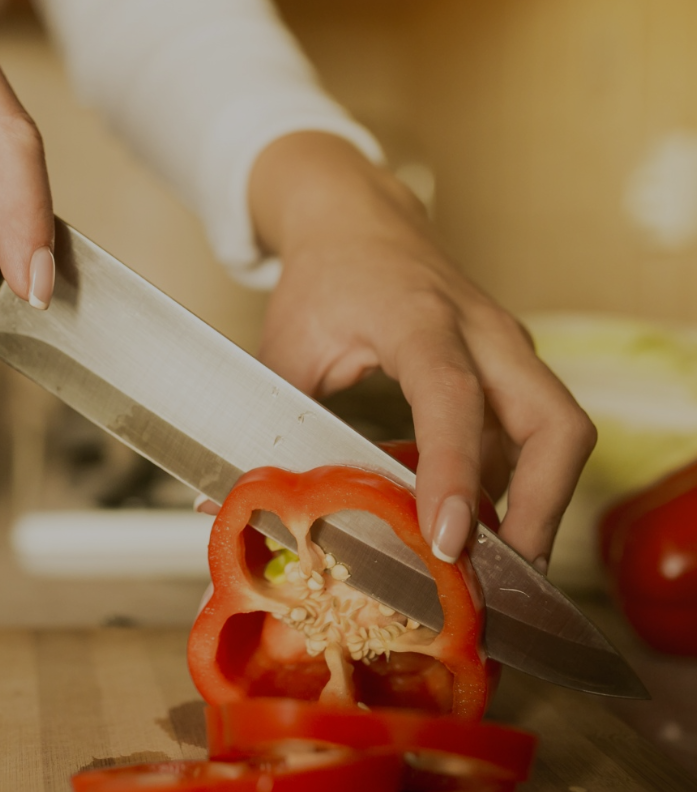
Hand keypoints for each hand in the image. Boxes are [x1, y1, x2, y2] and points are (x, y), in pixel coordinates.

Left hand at [249, 131, 595, 572]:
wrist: (359, 218)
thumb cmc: (323, 277)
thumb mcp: (286, 346)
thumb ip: (270, 424)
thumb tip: (230, 504)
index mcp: (417, 317)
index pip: (453, 396)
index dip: (455, 470)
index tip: (448, 540)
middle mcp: (481, 329)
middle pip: (554, 422)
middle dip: (542, 507)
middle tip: (504, 573)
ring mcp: (506, 345)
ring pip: (560, 430)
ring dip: (540, 501)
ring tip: (496, 562)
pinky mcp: (511, 363)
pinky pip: (535, 431)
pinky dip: (519, 481)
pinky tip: (479, 518)